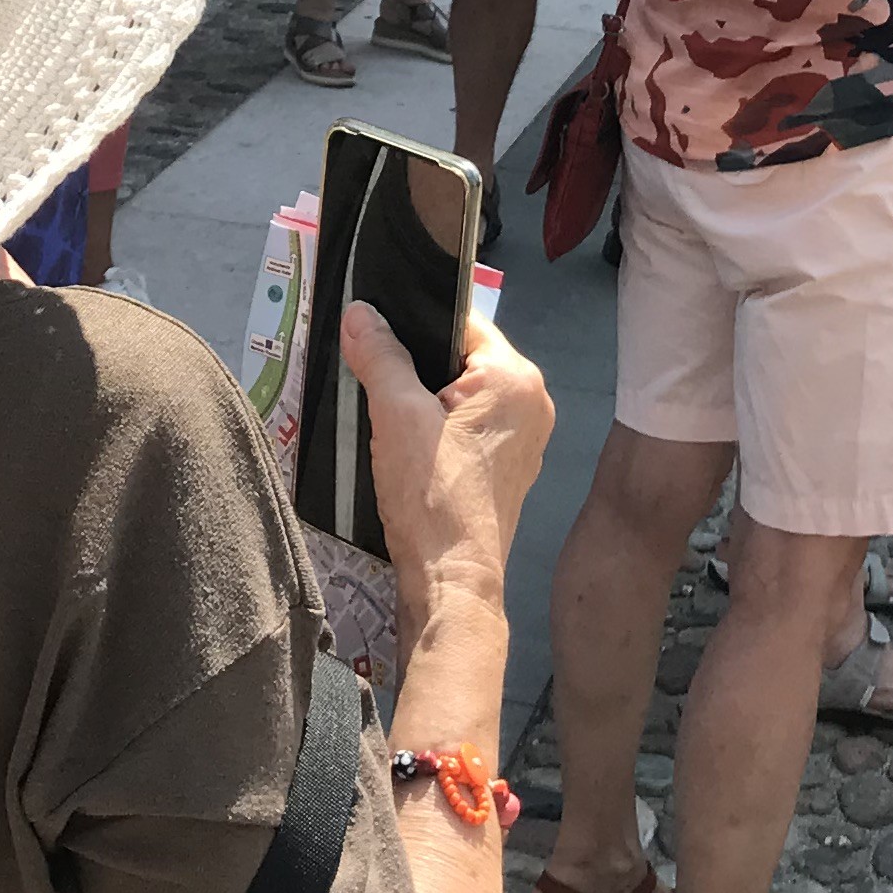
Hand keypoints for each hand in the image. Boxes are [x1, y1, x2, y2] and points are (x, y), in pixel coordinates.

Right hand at [345, 306, 551, 643]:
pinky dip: (440, 430)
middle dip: (418, 364)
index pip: (462, 322)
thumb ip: (379, 355)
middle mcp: (532, 404)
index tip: (376, 332)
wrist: (451, 581)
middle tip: (373, 373)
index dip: (415, 322)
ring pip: (465, 397)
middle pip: (463, 360)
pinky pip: (470, 429)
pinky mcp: (509, 471)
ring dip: (426, 400)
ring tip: (385, 410)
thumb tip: (360, 311)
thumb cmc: (431, 493)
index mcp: (517, 378)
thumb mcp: (396, 414)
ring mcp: (525, 441)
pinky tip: (407, 446)